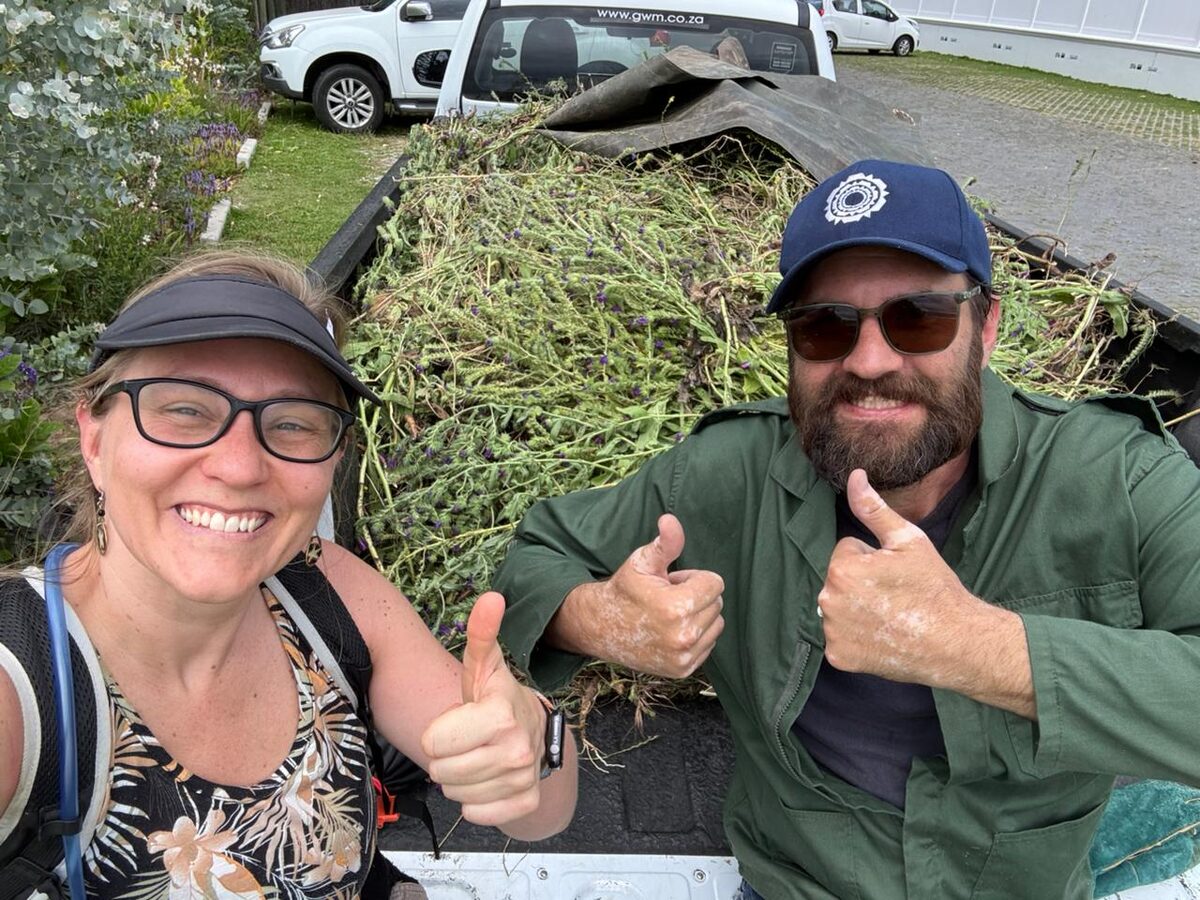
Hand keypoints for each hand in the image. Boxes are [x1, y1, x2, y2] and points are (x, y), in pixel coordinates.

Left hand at [421, 592, 547, 826]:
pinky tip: (488, 778)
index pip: (433, 743)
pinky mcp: (526, 802)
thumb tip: (491, 596)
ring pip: (455, 794)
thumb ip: (481, 633)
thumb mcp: (483, 666)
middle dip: (446, 758)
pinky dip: (477, 802)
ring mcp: (523, 778)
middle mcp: (517, 748)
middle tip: (466, 740)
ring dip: (460, 779)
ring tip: (476, 755)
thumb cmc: (495, 698)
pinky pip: (476, 814)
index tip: (459, 721)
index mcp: (501, 713)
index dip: (438, 732)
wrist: (534, 732)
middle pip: (440, 772)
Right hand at [557, 514, 723, 677]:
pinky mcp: (683, 670)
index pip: (715, 583)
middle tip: (667, 597)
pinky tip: (671, 631)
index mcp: (676, 607)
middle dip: (696, 595)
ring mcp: (683, 656)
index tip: (672, 582)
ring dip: (699, 615)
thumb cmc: (625, 589)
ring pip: (716, 624)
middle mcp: (683, 636)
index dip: (693, 577)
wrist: (601, 627)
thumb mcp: (642, 561)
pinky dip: (696, 635)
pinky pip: (709, 644)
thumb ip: (665, 543)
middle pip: (717, 603)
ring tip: (670, 614)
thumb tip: (670, 519)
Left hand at [819, 470, 987, 685]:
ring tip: (890, 617)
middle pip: (840, 579)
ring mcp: (832, 632)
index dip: (873, 559)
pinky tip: (882, 638)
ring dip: (857, 609)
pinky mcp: (839, 657)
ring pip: (839, 608)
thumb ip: (873, 508)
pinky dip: (857, 639)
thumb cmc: (934, 589)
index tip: (895, 574)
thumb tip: (854, 476)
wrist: (956, 643)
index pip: (847, 550)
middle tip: (895, 597)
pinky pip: (840, 638)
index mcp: (842, 569)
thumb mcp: (908, 540)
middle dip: (862, 583)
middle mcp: (828, 601)